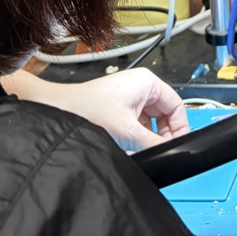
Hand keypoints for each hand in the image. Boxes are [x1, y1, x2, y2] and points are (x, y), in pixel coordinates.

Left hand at [6, 68, 189, 151]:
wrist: (56, 112)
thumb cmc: (87, 111)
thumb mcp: (128, 131)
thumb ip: (153, 144)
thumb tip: (170, 153)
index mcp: (148, 82)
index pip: (176, 106)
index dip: (179, 128)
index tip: (176, 147)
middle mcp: (140, 86)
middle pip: (164, 114)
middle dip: (162, 135)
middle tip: (159, 153)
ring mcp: (128, 96)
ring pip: (149, 121)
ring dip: (147, 137)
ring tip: (140, 151)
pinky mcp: (117, 107)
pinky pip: (135, 123)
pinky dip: (135, 136)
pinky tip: (129, 148)